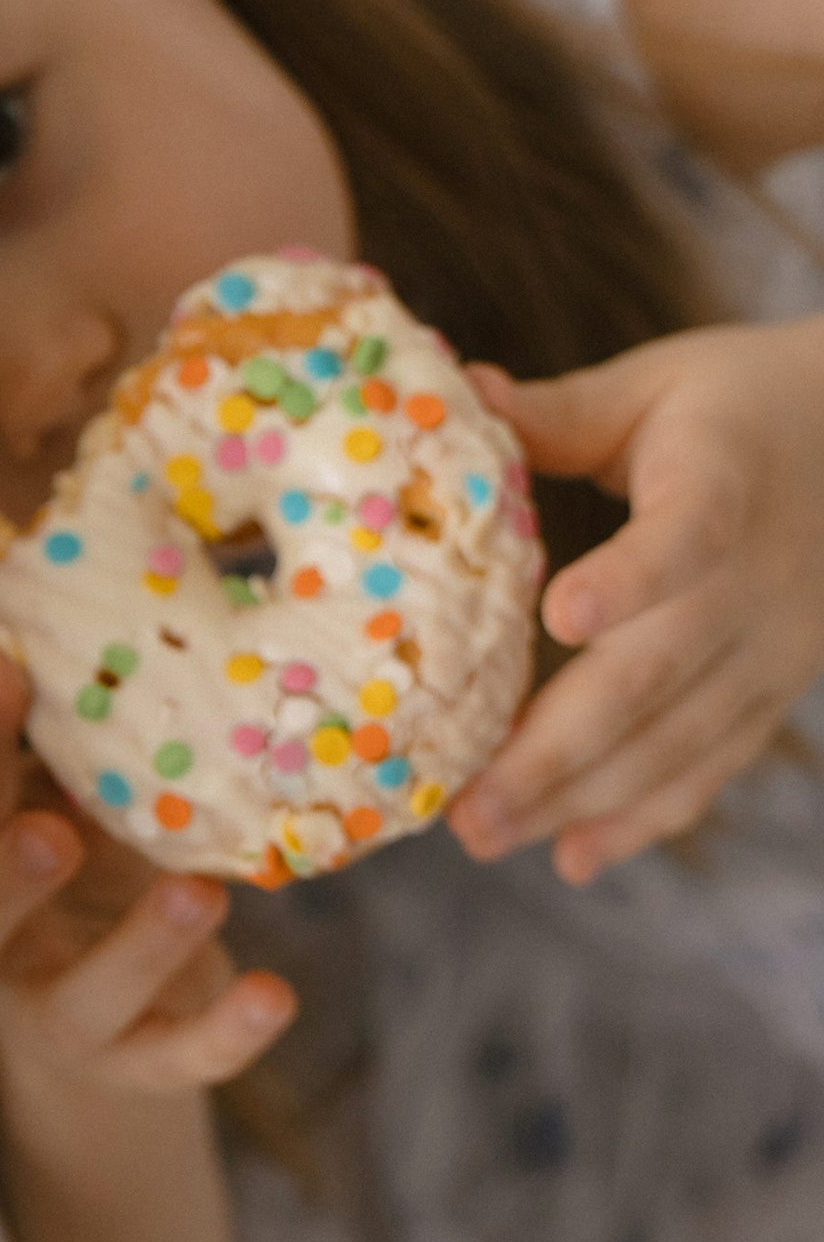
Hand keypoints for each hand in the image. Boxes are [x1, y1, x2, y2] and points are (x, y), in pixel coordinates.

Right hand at [0, 653, 294, 1092]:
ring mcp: (55, 1022)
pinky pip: (174, 1062)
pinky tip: (274, 992)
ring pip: (76, 1009)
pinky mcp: (135, 1066)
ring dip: (136, 952)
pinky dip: (225, 1036)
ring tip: (199, 894)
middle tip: (52, 835)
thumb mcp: (64, 797)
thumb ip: (73, 746)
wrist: (116, 1002)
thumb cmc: (82, 858)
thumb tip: (127, 628)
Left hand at [449, 318, 823, 880]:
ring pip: (677, 738)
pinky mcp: (780, 685)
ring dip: (582, 799)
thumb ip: (562, 412)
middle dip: (554, 753)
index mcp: (721, 485)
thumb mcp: (659, 386)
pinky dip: (648, 814)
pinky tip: (577, 855)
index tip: (562, 612)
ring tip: (487, 836)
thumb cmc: (745, 403)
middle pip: (654, 676)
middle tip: (465, 809)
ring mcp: (775, 646)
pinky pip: (713, 761)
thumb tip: (462, 393)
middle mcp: (755, 582)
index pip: (685, 534)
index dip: (629, 576)